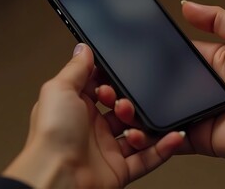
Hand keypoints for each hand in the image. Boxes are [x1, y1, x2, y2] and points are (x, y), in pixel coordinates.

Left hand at [3, 44, 184, 187]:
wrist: (58, 179)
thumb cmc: (52, 137)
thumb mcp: (59, 90)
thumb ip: (75, 69)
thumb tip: (83, 49)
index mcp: (76, 108)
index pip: (99, 88)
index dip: (110, 82)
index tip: (118, 76)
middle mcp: (91, 128)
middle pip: (122, 110)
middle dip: (130, 104)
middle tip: (127, 102)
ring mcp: (106, 149)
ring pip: (137, 133)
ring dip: (147, 125)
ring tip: (145, 120)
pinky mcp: (120, 168)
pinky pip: (148, 158)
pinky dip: (163, 148)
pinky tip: (173, 136)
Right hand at [117, 1, 224, 164]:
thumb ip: (216, 17)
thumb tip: (187, 5)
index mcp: (207, 65)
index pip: (171, 59)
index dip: (150, 57)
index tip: (129, 54)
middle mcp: (198, 90)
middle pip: (159, 87)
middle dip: (137, 86)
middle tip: (116, 83)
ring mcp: (195, 115)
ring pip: (158, 113)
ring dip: (138, 110)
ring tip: (119, 103)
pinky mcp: (195, 138)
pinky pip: (168, 138)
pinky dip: (152, 136)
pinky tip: (135, 129)